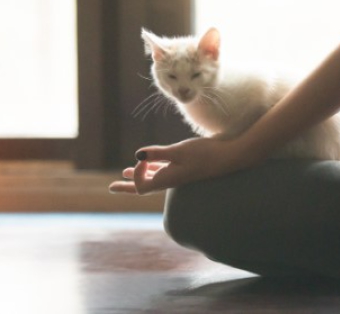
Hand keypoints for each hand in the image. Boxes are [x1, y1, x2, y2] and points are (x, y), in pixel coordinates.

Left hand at [108, 137, 249, 194]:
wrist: (229, 157)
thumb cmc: (205, 154)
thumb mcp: (179, 151)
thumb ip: (158, 154)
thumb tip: (137, 156)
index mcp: (167, 180)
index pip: (141, 185)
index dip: (136, 172)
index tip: (143, 157)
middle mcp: (170, 180)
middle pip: (143, 187)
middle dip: (126, 186)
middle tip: (111, 188)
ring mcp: (177, 174)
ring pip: (152, 178)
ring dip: (139, 174)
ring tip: (123, 173)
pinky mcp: (184, 167)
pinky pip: (163, 170)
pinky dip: (152, 167)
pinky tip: (148, 162)